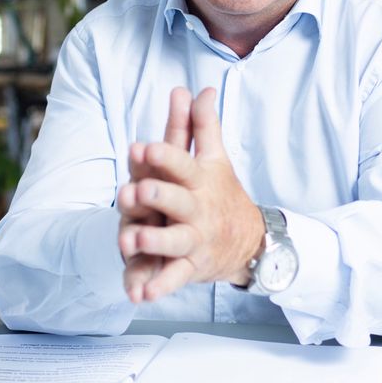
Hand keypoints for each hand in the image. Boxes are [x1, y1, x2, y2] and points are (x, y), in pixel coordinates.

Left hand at [117, 87, 263, 302]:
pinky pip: (173, 278)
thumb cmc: (221, 192)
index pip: (182, 164)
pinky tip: (141, 293)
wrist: (251, 240)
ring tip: (130, 239)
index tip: (144, 146)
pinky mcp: (191, 267)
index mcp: (199, 180)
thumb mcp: (214, 159)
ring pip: (173, 242)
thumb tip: (198, 88)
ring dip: (153, 241)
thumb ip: (202, 126)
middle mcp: (197, 209)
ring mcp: (194, 240)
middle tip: (135, 190)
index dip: (164, 156)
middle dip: (157, 195)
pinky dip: (158, 286)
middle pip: (177, 201)